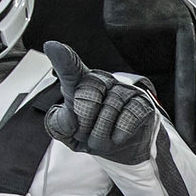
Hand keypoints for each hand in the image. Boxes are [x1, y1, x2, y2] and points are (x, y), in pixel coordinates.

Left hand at [44, 41, 158, 163]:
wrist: (125, 149)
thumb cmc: (94, 134)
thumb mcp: (69, 134)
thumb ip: (58, 125)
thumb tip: (68, 119)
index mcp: (80, 83)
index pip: (70, 68)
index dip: (63, 58)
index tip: (52, 47)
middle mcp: (103, 81)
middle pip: (89, 92)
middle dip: (84, 121)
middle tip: (86, 135)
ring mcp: (125, 90)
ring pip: (110, 106)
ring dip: (102, 133)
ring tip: (101, 141)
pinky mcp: (143, 103)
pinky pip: (130, 115)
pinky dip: (120, 132)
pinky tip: (117, 138)